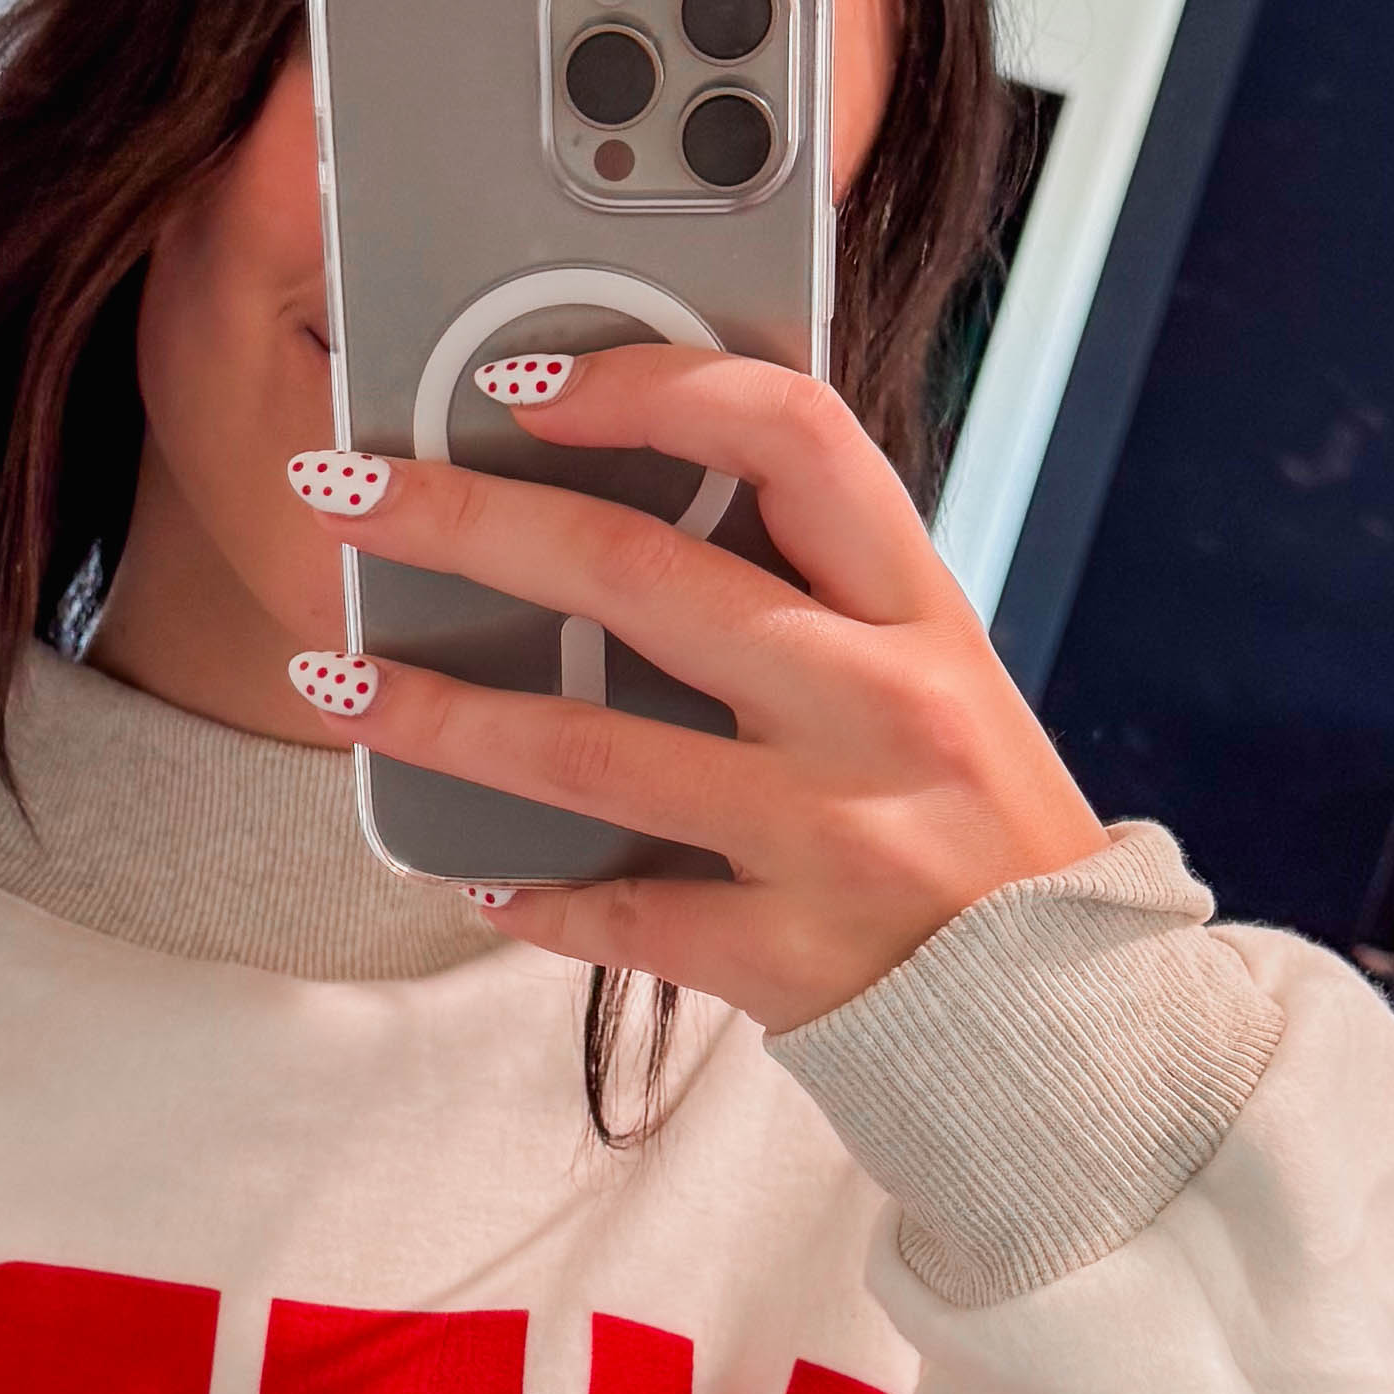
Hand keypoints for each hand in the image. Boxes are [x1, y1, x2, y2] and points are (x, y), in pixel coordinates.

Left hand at [279, 358, 1105, 1025]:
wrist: (1064, 1017)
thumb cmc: (967, 818)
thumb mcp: (927, 671)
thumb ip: (810, 591)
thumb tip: (615, 488)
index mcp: (918, 608)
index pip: (793, 434)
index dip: (650, 385)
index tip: (521, 376)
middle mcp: (882, 705)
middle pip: (642, 577)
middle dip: (465, 522)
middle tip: (342, 489)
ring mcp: (836, 834)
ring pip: (594, 752)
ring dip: (439, 712)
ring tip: (329, 680)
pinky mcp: (791, 956)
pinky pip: (624, 915)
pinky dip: (536, 894)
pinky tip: (472, 872)